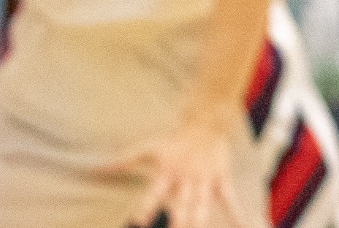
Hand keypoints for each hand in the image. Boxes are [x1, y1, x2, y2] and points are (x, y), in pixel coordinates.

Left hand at [117, 115, 247, 227]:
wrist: (205, 121)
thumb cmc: (172, 138)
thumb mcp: (147, 147)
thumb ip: (123, 159)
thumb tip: (93, 167)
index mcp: (168, 172)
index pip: (155, 192)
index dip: (148, 205)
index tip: (140, 219)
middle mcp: (187, 179)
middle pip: (183, 204)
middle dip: (180, 220)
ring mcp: (205, 181)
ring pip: (204, 205)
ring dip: (200, 221)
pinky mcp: (221, 180)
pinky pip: (230, 200)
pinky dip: (237, 214)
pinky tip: (245, 226)